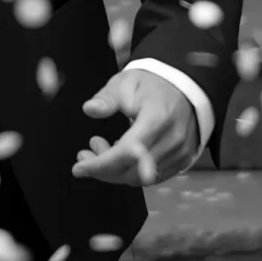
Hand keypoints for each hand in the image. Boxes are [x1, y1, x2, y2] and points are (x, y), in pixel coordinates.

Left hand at [73, 68, 204, 186]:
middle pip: (133, 170)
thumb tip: (90, 109)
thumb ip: (107, 98)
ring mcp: (180, 152)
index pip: (127, 151)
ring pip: (141, 178)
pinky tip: (119, 155)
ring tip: (100, 148)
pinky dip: (131, 171)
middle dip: (102, 169)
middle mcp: (173, 140)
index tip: (79, 168)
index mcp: (158, 118)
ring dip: (115, 171)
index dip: (101, 164)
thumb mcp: (125, 83)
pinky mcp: (182, 160)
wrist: (182, 88)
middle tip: (84, 155)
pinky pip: (153, 177)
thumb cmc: (152, 85)